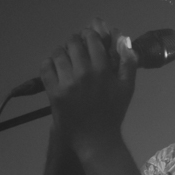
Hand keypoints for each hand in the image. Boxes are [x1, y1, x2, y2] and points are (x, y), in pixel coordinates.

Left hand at [39, 17, 138, 155]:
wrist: (96, 138)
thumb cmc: (112, 112)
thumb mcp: (127, 88)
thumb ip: (128, 63)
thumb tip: (124, 40)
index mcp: (103, 69)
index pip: (91, 38)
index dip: (88, 36)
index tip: (88, 41)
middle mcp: (84, 73)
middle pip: (73, 43)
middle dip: (74, 43)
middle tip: (75, 51)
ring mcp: (67, 83)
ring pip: (58, 53)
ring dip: (61, 53)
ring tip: (64, 60)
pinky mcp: (54, 93)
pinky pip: (46, 68)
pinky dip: (48, 64)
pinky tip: (54, 68)